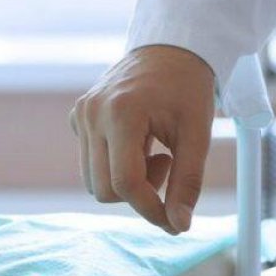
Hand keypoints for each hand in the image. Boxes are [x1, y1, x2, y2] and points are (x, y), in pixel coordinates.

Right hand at [71, 45, 215, 232]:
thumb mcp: (197, 135)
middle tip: (167, 164)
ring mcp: (81, 113)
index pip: (125, 183)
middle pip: (104, 189)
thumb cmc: (188, 89)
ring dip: (126, 180)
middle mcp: (92, 113)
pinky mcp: (78, 116)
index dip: (150, 209)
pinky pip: (89, 161)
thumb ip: (188, 182)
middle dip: (139, 192)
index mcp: (122, 113)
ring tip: (153, 152)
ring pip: (93, 180)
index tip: (174, 219)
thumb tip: (178, 226)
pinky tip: (138, 141)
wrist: (170, 49)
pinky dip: (114, 164)